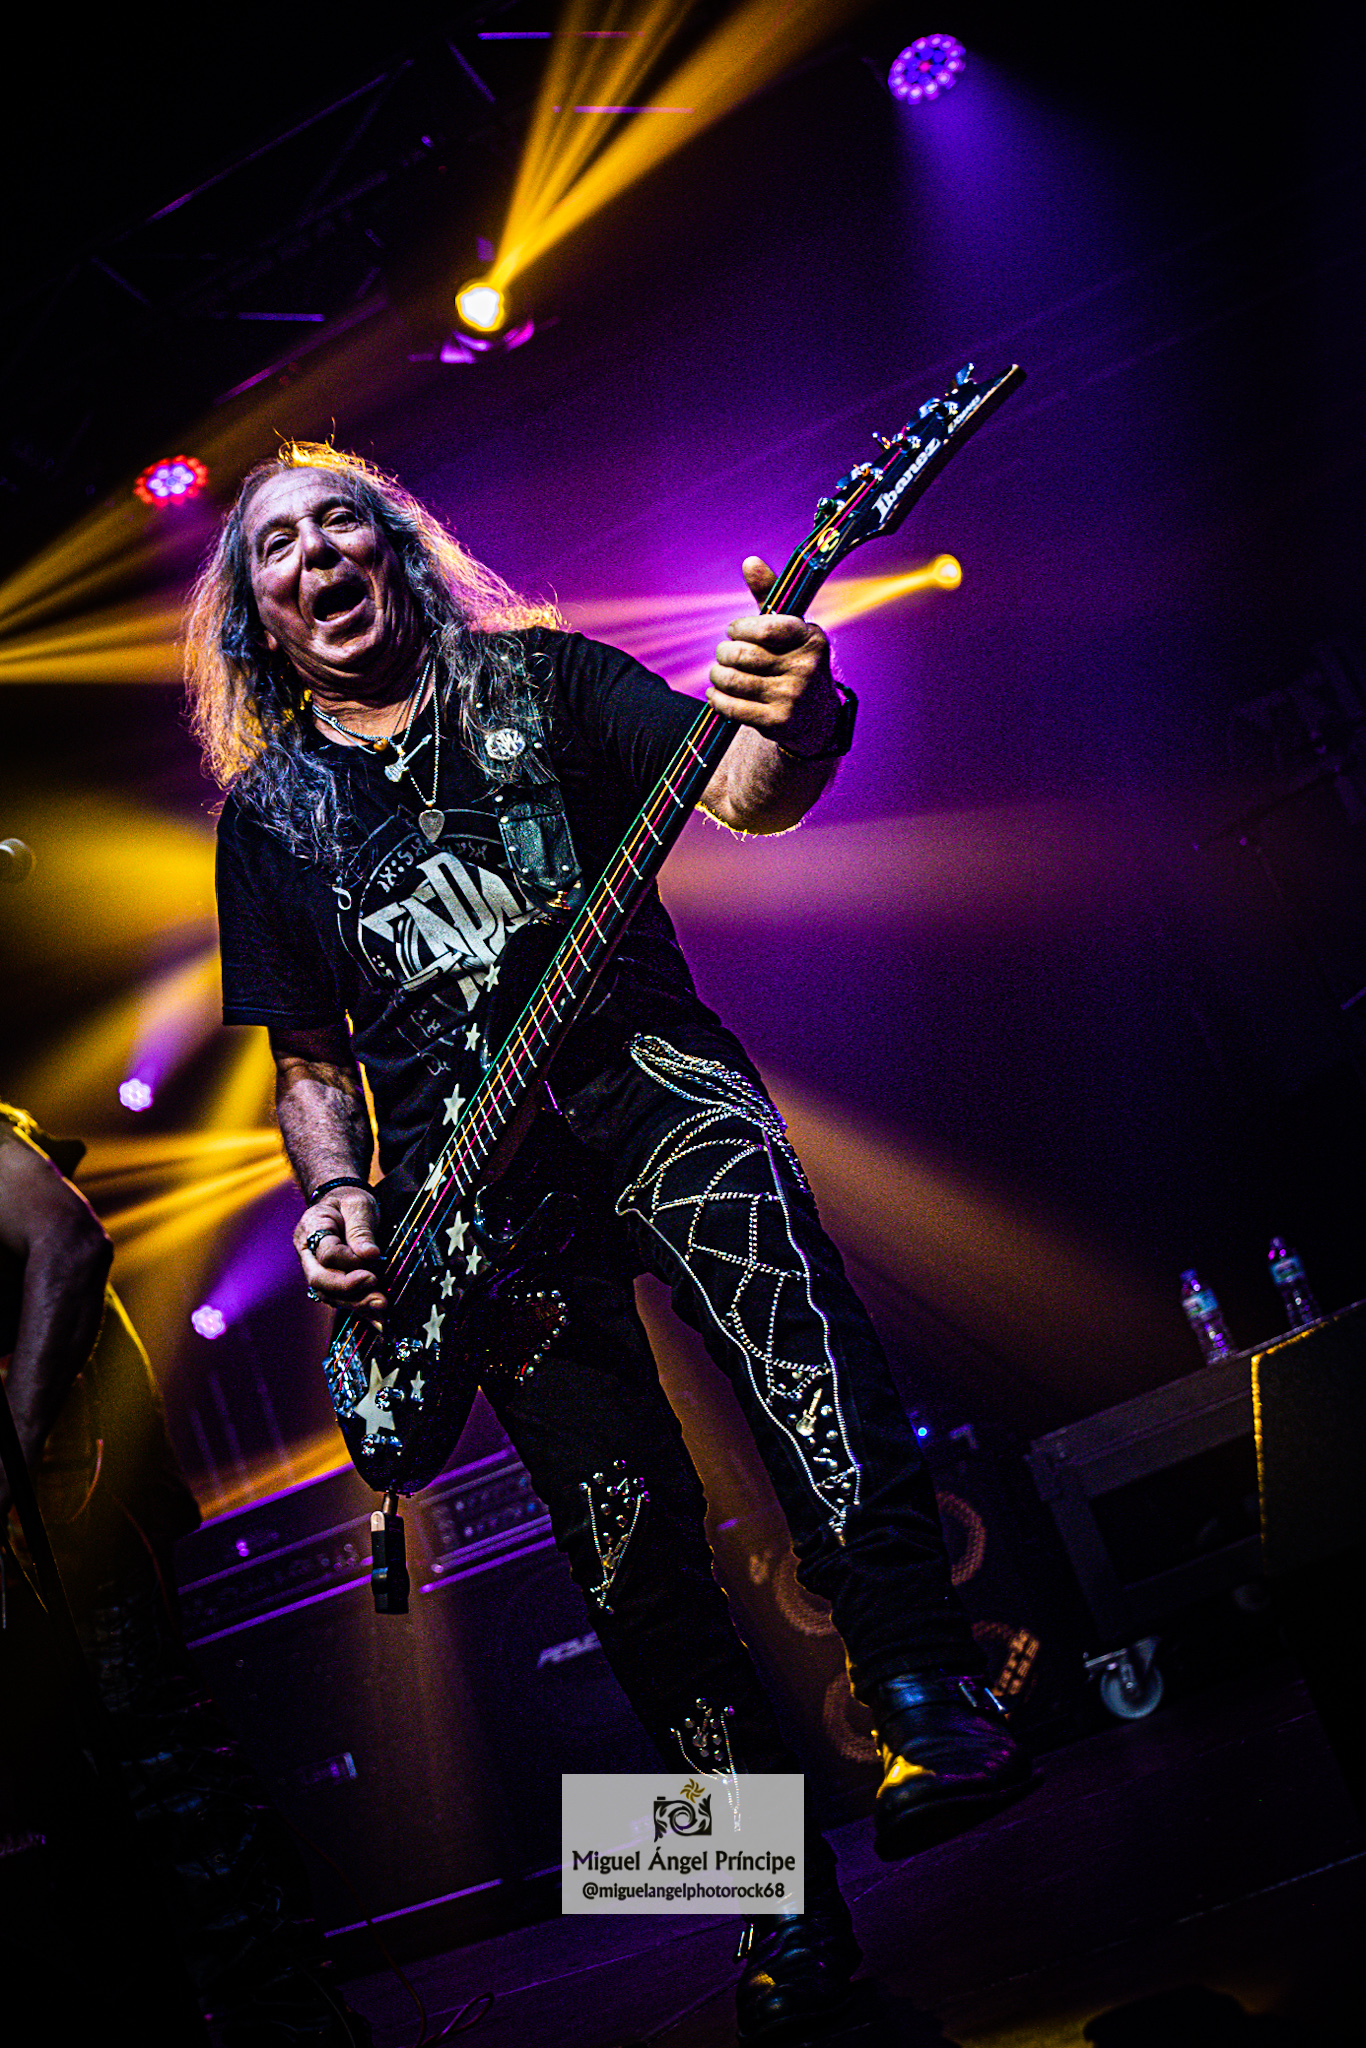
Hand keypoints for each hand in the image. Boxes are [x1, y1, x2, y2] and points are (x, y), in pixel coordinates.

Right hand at [294, 1187, 386, 1316]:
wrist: (342, 1205)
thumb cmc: (349, 1201)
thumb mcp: (358, 1204)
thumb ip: (361, 1229)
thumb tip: (370, 1256)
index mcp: (311, 1228)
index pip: (326, 1253)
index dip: (348, 1260)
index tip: (374, 1257)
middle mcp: (308, 1254)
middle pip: (320, 1280)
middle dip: (349, 1290)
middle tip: (378, 1293)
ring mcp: (317, 1270)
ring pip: (329, 1295)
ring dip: (357, 1304)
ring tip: (382, 1305)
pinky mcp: (331, 1283)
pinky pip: (342, 1300)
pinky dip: (361, 1310)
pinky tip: (379, 1321)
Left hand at [707, 558, 839, 757]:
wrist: (816, 717)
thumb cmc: (794, 662)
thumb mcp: (790, 629)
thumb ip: (770, 594)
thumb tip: (750, 561)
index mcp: (811, 638)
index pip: (765, 628)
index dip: (740, 629)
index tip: (734, 632)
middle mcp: (806, 667)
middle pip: (743, 655)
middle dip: (724, 653)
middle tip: (724, 655)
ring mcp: (793, 696)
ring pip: (734, 680)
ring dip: (717, 675)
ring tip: (718, 673)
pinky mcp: (779, 721)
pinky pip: (733, 706)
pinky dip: (717, 699)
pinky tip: (716, 693)